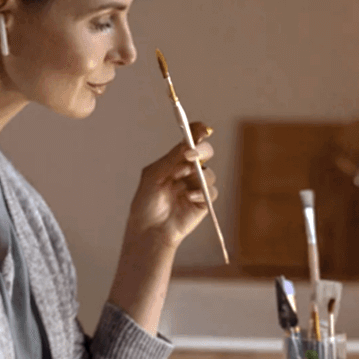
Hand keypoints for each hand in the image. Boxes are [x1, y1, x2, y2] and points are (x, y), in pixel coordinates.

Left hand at [125, 122, 217, 249]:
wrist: (148, 229)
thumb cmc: (146, 202)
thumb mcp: (154, 175)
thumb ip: (172, 159)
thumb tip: (189, 145)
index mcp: (175, 160)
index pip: (191, 140)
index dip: (198, 132)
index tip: (202, 129)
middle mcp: (188, 170)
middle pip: (205, 152)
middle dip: (202, 151)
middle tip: (192, 155)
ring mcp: (197, 185)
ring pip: (209, 173)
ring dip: (198, 176)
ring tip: (183, 186)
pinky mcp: (204, 201)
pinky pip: (211, 191)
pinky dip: (202, 192)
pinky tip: (189, 196)